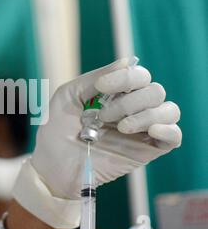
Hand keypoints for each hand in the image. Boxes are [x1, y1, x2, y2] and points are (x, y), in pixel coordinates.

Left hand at [13, 58, 181, 228]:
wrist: (53, 167)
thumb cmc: (56, 131)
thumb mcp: (68, 96)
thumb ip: (93, 78)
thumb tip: (127, 61)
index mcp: (116, 95)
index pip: (138, 75)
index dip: (124, 76)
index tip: (100, 87)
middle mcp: (132, 109)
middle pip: (154, 91)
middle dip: (129, 100)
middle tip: (104, 115)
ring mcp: (141, 130)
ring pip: (169, 110)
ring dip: (145, 114)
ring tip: (121, 127)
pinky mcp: (146, 151)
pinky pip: (174, 137)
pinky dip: (168, 130)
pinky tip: (151, 131)